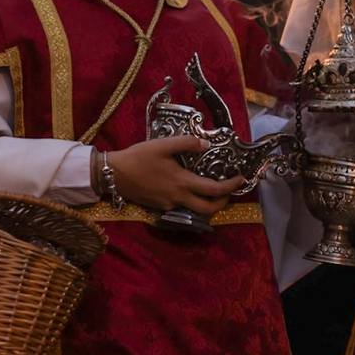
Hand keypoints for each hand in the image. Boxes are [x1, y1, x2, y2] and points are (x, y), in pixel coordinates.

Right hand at [109, 136, 244, 214]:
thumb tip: (207, 144)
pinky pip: (181, 207)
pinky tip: (188, 189)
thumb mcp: (163, 145)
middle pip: (208, 209)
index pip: (214, 190)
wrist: (113, 174)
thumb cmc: (138, 157)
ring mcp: (169, 205)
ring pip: (195, 210)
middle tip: (229, 191)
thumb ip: (186, 143)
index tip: (241, 180)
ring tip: (211, 189)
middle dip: (223, 202)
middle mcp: (178, 198)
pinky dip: (191, 201)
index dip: (231, 187)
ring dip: (207, 203)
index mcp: (182, 183)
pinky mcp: (159, 207)